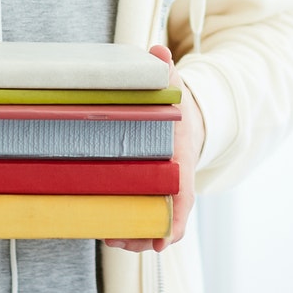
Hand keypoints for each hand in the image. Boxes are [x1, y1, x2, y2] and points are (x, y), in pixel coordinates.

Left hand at [106, 45, 196, 253]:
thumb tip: (158, 50)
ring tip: (108, 238)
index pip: (183, 197)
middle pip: (166, 220)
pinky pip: (142, 217)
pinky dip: (128, 227)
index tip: (161, 242)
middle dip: (143, 235)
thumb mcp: (174, 88)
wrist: (188, 122)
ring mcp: (164, 192)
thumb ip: (166, 71)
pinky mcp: (151, 195)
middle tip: (116, 239)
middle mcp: (176, 182)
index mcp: (183, 161)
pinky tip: (105, 228)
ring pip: (152, 224)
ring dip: (132, 236)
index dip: (173, 222)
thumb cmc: (178, 109)